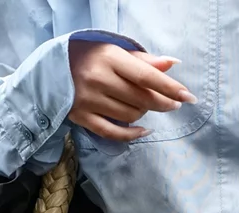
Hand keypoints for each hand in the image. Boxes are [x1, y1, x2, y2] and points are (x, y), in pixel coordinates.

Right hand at [67, 41, 196, 140]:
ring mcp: (88, 101)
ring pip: (130, 115)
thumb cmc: (89, 57)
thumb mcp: (115, 51)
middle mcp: (98, 79)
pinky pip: (112, 132)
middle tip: (174, 104)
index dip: (170, 88)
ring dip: (144, 114)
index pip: (146, 76)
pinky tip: (144, 130)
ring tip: (144, 106)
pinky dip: (131, 134)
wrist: (51, 68)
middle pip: (141, 99)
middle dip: (163, 103)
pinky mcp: (80, 117)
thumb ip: (144, 60)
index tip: (188, 97)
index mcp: (109, 58)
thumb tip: (173, 65)